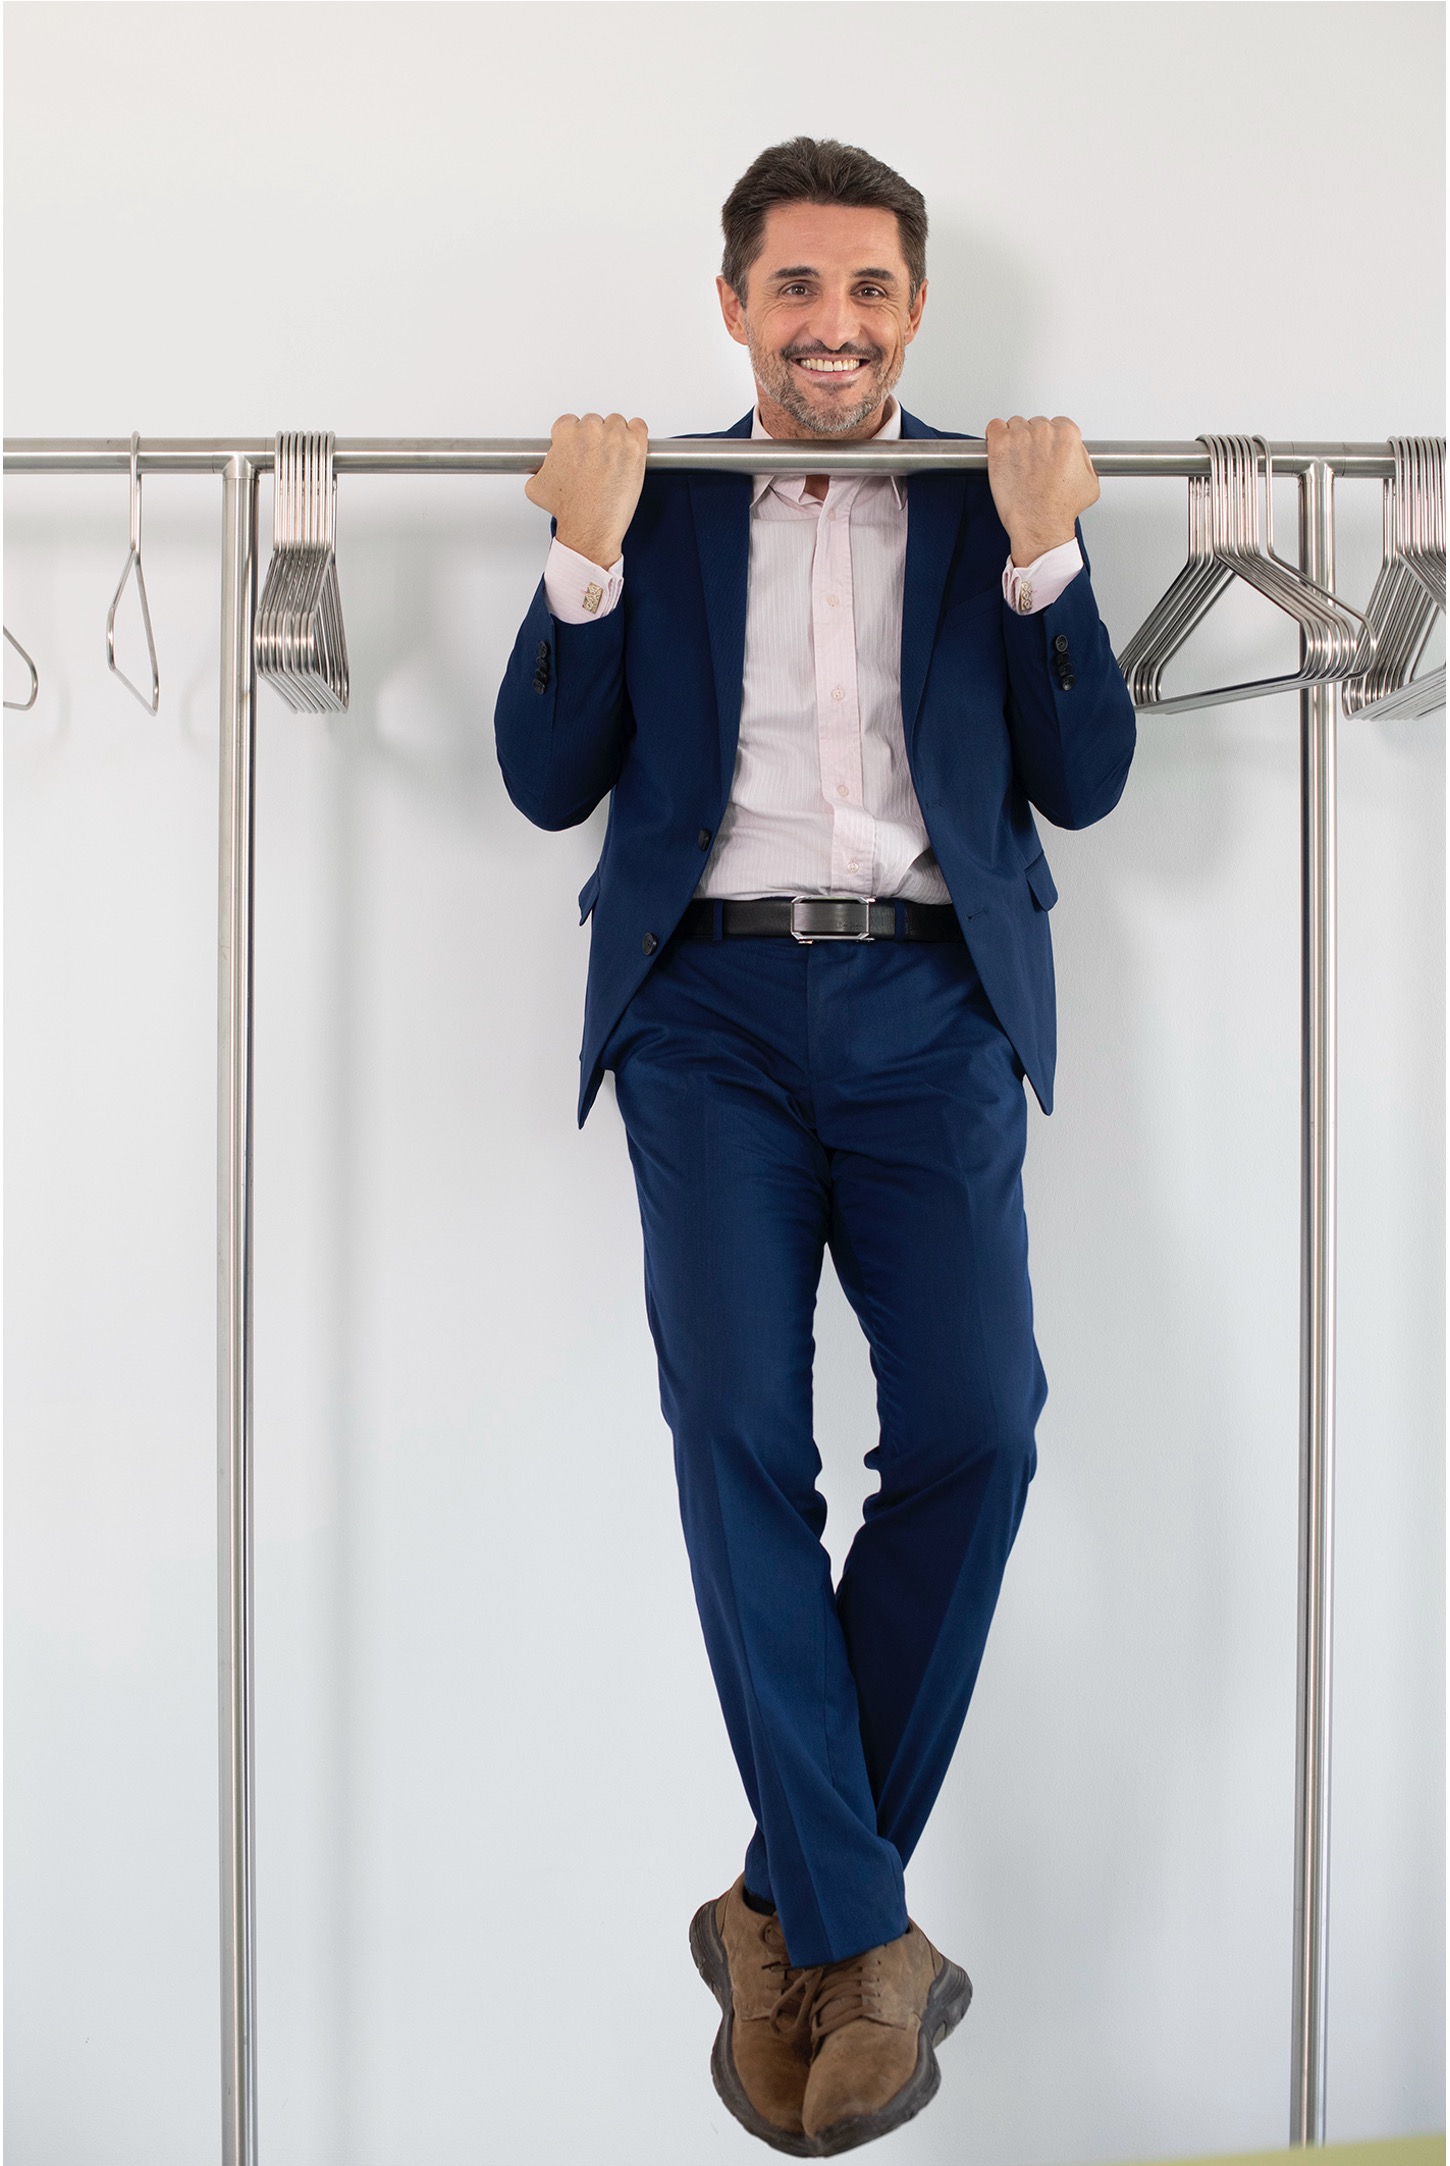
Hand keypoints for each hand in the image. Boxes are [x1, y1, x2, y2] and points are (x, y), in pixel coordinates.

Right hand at [525, 412, 648, 567]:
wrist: (591, 526)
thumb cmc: (569, 509)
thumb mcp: (537, 487)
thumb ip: (539, 468)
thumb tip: (543, 467)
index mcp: (566, 433)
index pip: (569, 422)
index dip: (574, 439)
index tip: (579, 451)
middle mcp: (590, 430)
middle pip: (594, 422)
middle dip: (595, 440)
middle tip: (596, 462)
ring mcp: (615, 437)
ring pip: (616, 424)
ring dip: (615, 437)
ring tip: (613, 460)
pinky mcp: (635, 446)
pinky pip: (639, 426)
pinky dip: (636, 434)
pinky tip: (631, 448)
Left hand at [985, 414, 1098, 566]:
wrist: (1039, 523)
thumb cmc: (1060, 508)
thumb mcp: (1090, 483)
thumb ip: (1084, 459)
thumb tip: (1077, 452)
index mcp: (1067, 435)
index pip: (1058, 424)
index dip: (1051, 441)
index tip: (1045, 453)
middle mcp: (1044, 431)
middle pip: (1035, 424)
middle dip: (1032, 441)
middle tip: (1030, 463)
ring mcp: (1020, 436)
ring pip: (1015, 425)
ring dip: (1014, 440)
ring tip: (1016, 462)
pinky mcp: (1000, 445)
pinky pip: (994, 427)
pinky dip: (995, 435)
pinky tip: (999, 450)